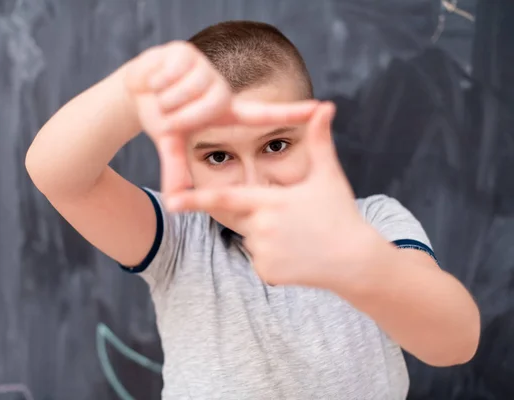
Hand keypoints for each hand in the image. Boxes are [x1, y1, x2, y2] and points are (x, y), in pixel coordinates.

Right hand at [124, 41, 317, 194]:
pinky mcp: (186, 51)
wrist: (135, 90)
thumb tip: (174, 201)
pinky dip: (156, 80)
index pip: (263, 114)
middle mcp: (220, 89)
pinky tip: (157, 78)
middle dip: (176, 116)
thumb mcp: (171, 144)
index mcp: (224, 111)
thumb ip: (176, 169)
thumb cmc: (160, 116)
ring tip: (162, 94)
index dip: (292, 112)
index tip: (323, 108)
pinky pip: (172, 74)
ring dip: (164, 99)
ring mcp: (205, 68)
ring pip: (185, 92)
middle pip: (201, 109)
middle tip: (168, 112)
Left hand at [166, 102, 379, 287]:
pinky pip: (260, 260)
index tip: (170, 199)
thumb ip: (320, 140)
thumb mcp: (328, 176)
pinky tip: (299, 255)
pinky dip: (274, 256)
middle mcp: (261, 227)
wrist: (356, 260)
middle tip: (293, 221)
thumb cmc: (341, 214)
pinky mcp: (266, 273)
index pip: (225, 198)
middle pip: (243, 217)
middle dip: (261, 215)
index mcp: (270, 201)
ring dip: (268, 236)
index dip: (195, 198)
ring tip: (300, 237)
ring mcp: (263, 252)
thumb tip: (326, 105)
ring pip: (251, 238)